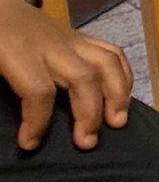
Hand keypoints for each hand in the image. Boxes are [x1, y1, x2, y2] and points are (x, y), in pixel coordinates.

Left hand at [0, 0, 133, 150]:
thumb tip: (0, 127)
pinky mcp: (81, 38)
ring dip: (117, 95)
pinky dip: (123, 77)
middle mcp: (51, 45)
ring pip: (107, 63)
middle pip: (83, 78)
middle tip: (86, 143)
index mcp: (18, 52)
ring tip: (116, 122)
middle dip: (89, 114)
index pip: (38, 90)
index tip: (29, 144)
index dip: (38, 122)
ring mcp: (71, 39)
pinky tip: (121, 100)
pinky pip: (112, 54)